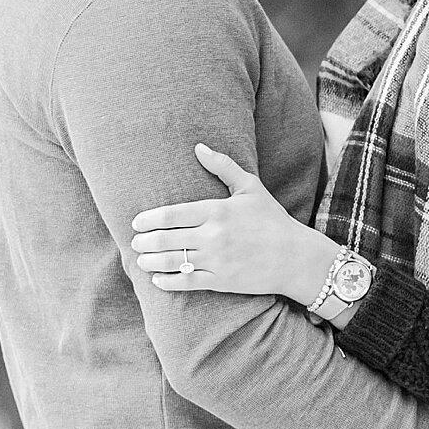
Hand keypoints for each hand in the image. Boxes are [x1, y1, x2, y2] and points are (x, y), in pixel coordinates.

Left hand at [130, 145, 338, 303]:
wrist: (295, 256)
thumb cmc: (272, 219)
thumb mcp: (250, 187)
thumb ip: (223, 166)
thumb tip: (198, 147)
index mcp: (217, 210)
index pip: (171, 214)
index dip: (148, 220)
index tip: (136, 222)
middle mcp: (214, 235)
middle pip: (166, 239)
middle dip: (144, 241)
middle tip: (134, 241)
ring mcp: (217, 260)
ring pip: (173, 261)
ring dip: (151, 261)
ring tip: (140, 259)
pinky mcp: (221, 281)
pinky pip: (187, 282)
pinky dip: (168, 281)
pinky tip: (157, 279)